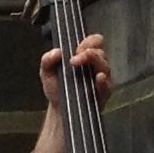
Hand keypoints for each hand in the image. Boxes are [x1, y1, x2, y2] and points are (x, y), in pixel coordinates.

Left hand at [31, 32, 109, 152]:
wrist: (59, 111)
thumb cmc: (57, 89)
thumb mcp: (47, 73)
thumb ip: (47, 60)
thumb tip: (56, 52)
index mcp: (85, 57)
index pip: (94, 42)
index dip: (88, 41)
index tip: (76, 49)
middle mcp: (95, 66)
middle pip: (101, 52)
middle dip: (88, 52)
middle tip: (74, 59)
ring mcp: (101, 80)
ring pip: (105, 66)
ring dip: (94, 62)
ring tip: (79, 62)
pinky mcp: (103, 94)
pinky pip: (106, 86)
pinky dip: (102, 81)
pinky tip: (97, 78)